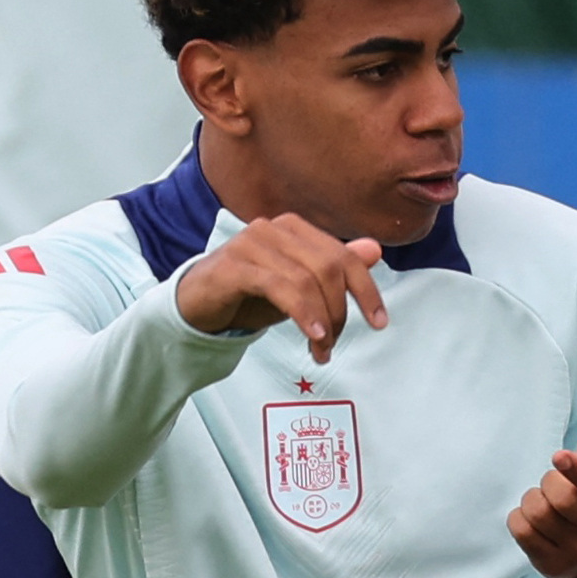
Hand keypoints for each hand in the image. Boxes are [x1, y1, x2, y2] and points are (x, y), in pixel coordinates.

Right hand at [177, 214, 388, 360]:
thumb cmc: (247, 294)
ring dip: (322, 321)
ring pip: (306, 279)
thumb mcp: (298, 287)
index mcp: (295, 230)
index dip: (367, 290)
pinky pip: (279, 286)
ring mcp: (252, 243)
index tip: (380, 322)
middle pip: (330, 268)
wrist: (196, 305)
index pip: (344, 256)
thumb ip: (334, 269)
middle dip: (340, 312)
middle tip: (332, 344)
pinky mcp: (233, 264)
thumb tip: (374, 251)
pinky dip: (302, 313)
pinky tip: (312, 335)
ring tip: (320, 349)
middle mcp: (276, 229)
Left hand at [511, 431, 576, 577]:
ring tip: (543, 501)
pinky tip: (532, 519)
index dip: (576, 469)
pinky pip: (522, 532)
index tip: (559, 457)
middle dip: (549, 482)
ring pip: (539, 514)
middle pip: (562, 498)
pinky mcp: (554, 565)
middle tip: (553, 484)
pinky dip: (519, 518)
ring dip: (532, 499)